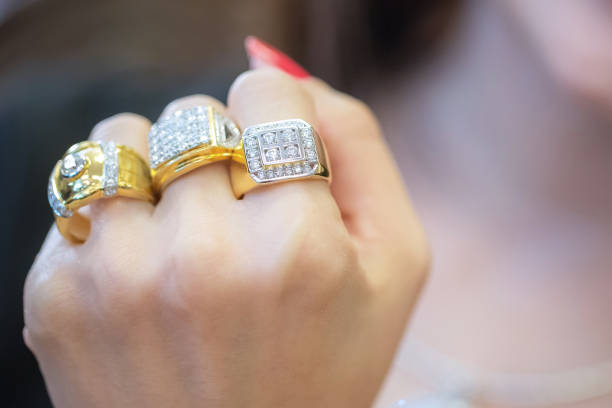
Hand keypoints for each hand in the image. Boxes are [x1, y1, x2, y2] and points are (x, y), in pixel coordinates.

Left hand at [24, 68, 428, 406]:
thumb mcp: (393, 266)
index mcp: (296, 248)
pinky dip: (117, 218)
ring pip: (123, 135)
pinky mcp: (55, 297)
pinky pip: (79, 193)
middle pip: (195, 113)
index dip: (279, 125)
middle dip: (222, 154)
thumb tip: (276, 68)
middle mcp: (200, 258)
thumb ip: (358, 147)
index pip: (266, 97)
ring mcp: (117, 278)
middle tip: (239, 227)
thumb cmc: (324, 366)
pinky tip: (145, 276)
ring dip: (159, 169)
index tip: (280, 170)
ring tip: (185, 238)